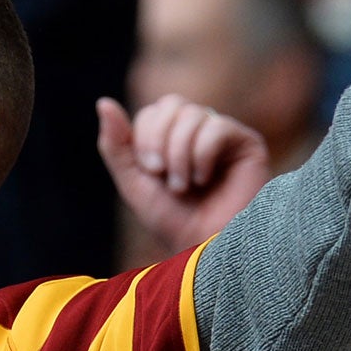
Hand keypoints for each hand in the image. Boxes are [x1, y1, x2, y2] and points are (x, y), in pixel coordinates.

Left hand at [96, 95, 270, 251]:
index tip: (150, 171)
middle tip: (162, 174)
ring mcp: (224, 135)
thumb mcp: (134, 182)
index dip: (145, 137)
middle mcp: (199, 131)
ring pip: (193, 114)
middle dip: (159, 140)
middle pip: (172, 104)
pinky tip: (204, 179)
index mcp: (172, 137)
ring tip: (184, 185)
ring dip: (180, 154)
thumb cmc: (172, 220)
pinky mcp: (247, 144)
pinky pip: (217, 127)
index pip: (152, 112)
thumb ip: (115, 144)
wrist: (205, 248)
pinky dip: (202, 155)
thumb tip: (103, 102)